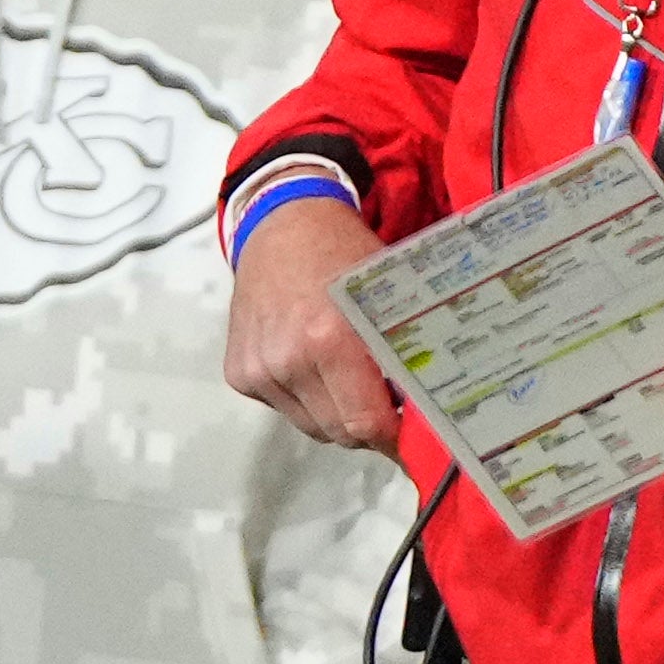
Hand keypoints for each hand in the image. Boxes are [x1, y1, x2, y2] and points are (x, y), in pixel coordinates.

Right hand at [223, 190, 403, 447]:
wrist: (281, 225)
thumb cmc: (343, 255)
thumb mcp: (388, 297)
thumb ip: (402, 355)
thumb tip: (425, 411)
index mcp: (329, 340)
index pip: (365, 424)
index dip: (393, 438)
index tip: (412, 437)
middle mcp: (287, 360)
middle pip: (338, 432)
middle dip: (368, 429)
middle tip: (387, 407)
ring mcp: (258, 369)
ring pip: (311, 426)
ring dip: (336, 415)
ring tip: (350, 380)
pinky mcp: (238, 373)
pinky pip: (284, 409)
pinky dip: (306, 399)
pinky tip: (314, 365)